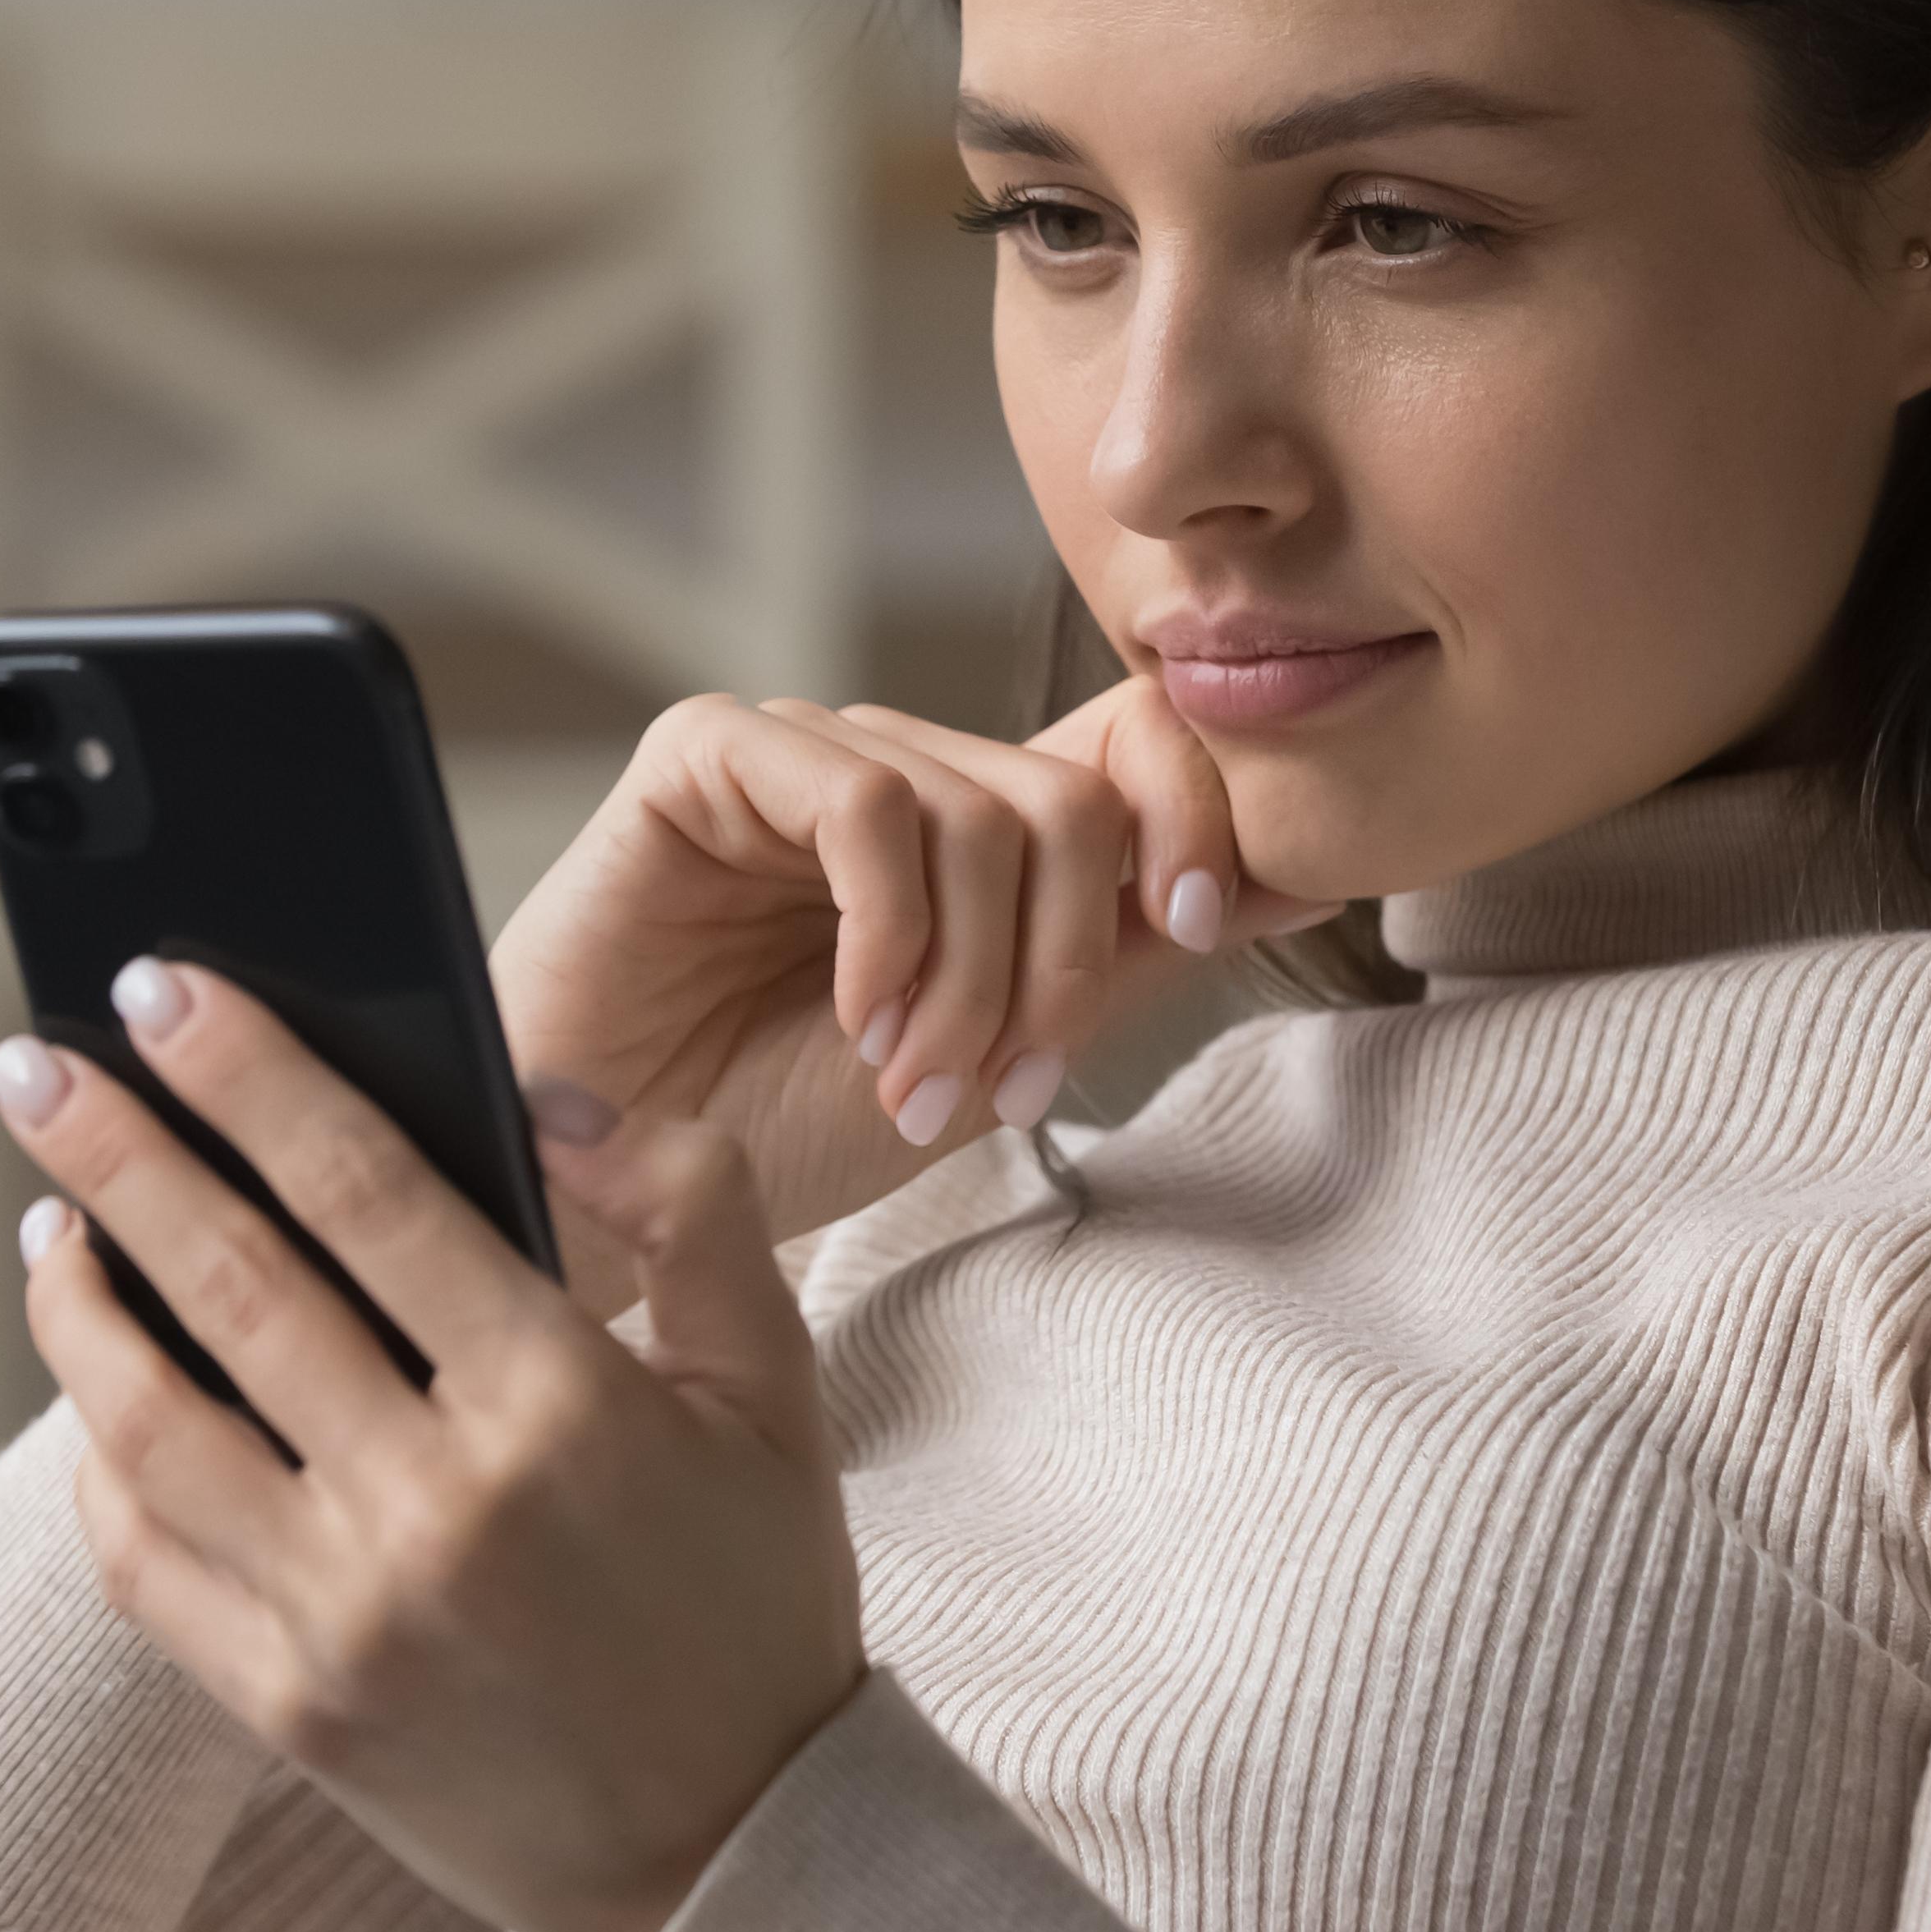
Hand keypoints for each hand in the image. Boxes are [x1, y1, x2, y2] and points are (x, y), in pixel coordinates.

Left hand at [0, 955, 861, 1931]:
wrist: (727, 1864)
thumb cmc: (754, 1606)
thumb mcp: (772, 1386)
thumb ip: (690, 1208)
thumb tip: (541, 1096)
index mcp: (559, 1405)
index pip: (365, 1192)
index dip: (249, 1077)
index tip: (162, 990)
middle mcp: (434, 1508)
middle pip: (228, 1283)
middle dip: (116, 1152)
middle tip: (33, 1061)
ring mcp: (343, 1617)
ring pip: (148, 1424)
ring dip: (76, 1302)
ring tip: (50, 1216)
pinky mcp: (286, 1706)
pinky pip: (143, 1559)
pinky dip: (100, 1458)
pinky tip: (99, 1385)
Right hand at [489, 679, 1337, 1290]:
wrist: (615, 1191)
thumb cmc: (782, 1127)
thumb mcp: (998, 1050)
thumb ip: (1128, 955)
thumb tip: (1315, 872)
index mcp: (979, 826)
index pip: (1137, 740)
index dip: (1199, 816)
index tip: (1207, 927)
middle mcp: (901, 771)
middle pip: (1073, 799)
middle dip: (1061, 965)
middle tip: (995, 1092)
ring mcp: (805, 756)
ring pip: (979, 813)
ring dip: (969, 981)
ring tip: (911, 1086)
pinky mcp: (707, 756)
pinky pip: (861, 802)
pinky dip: (889, 932)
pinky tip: (857, 1018)